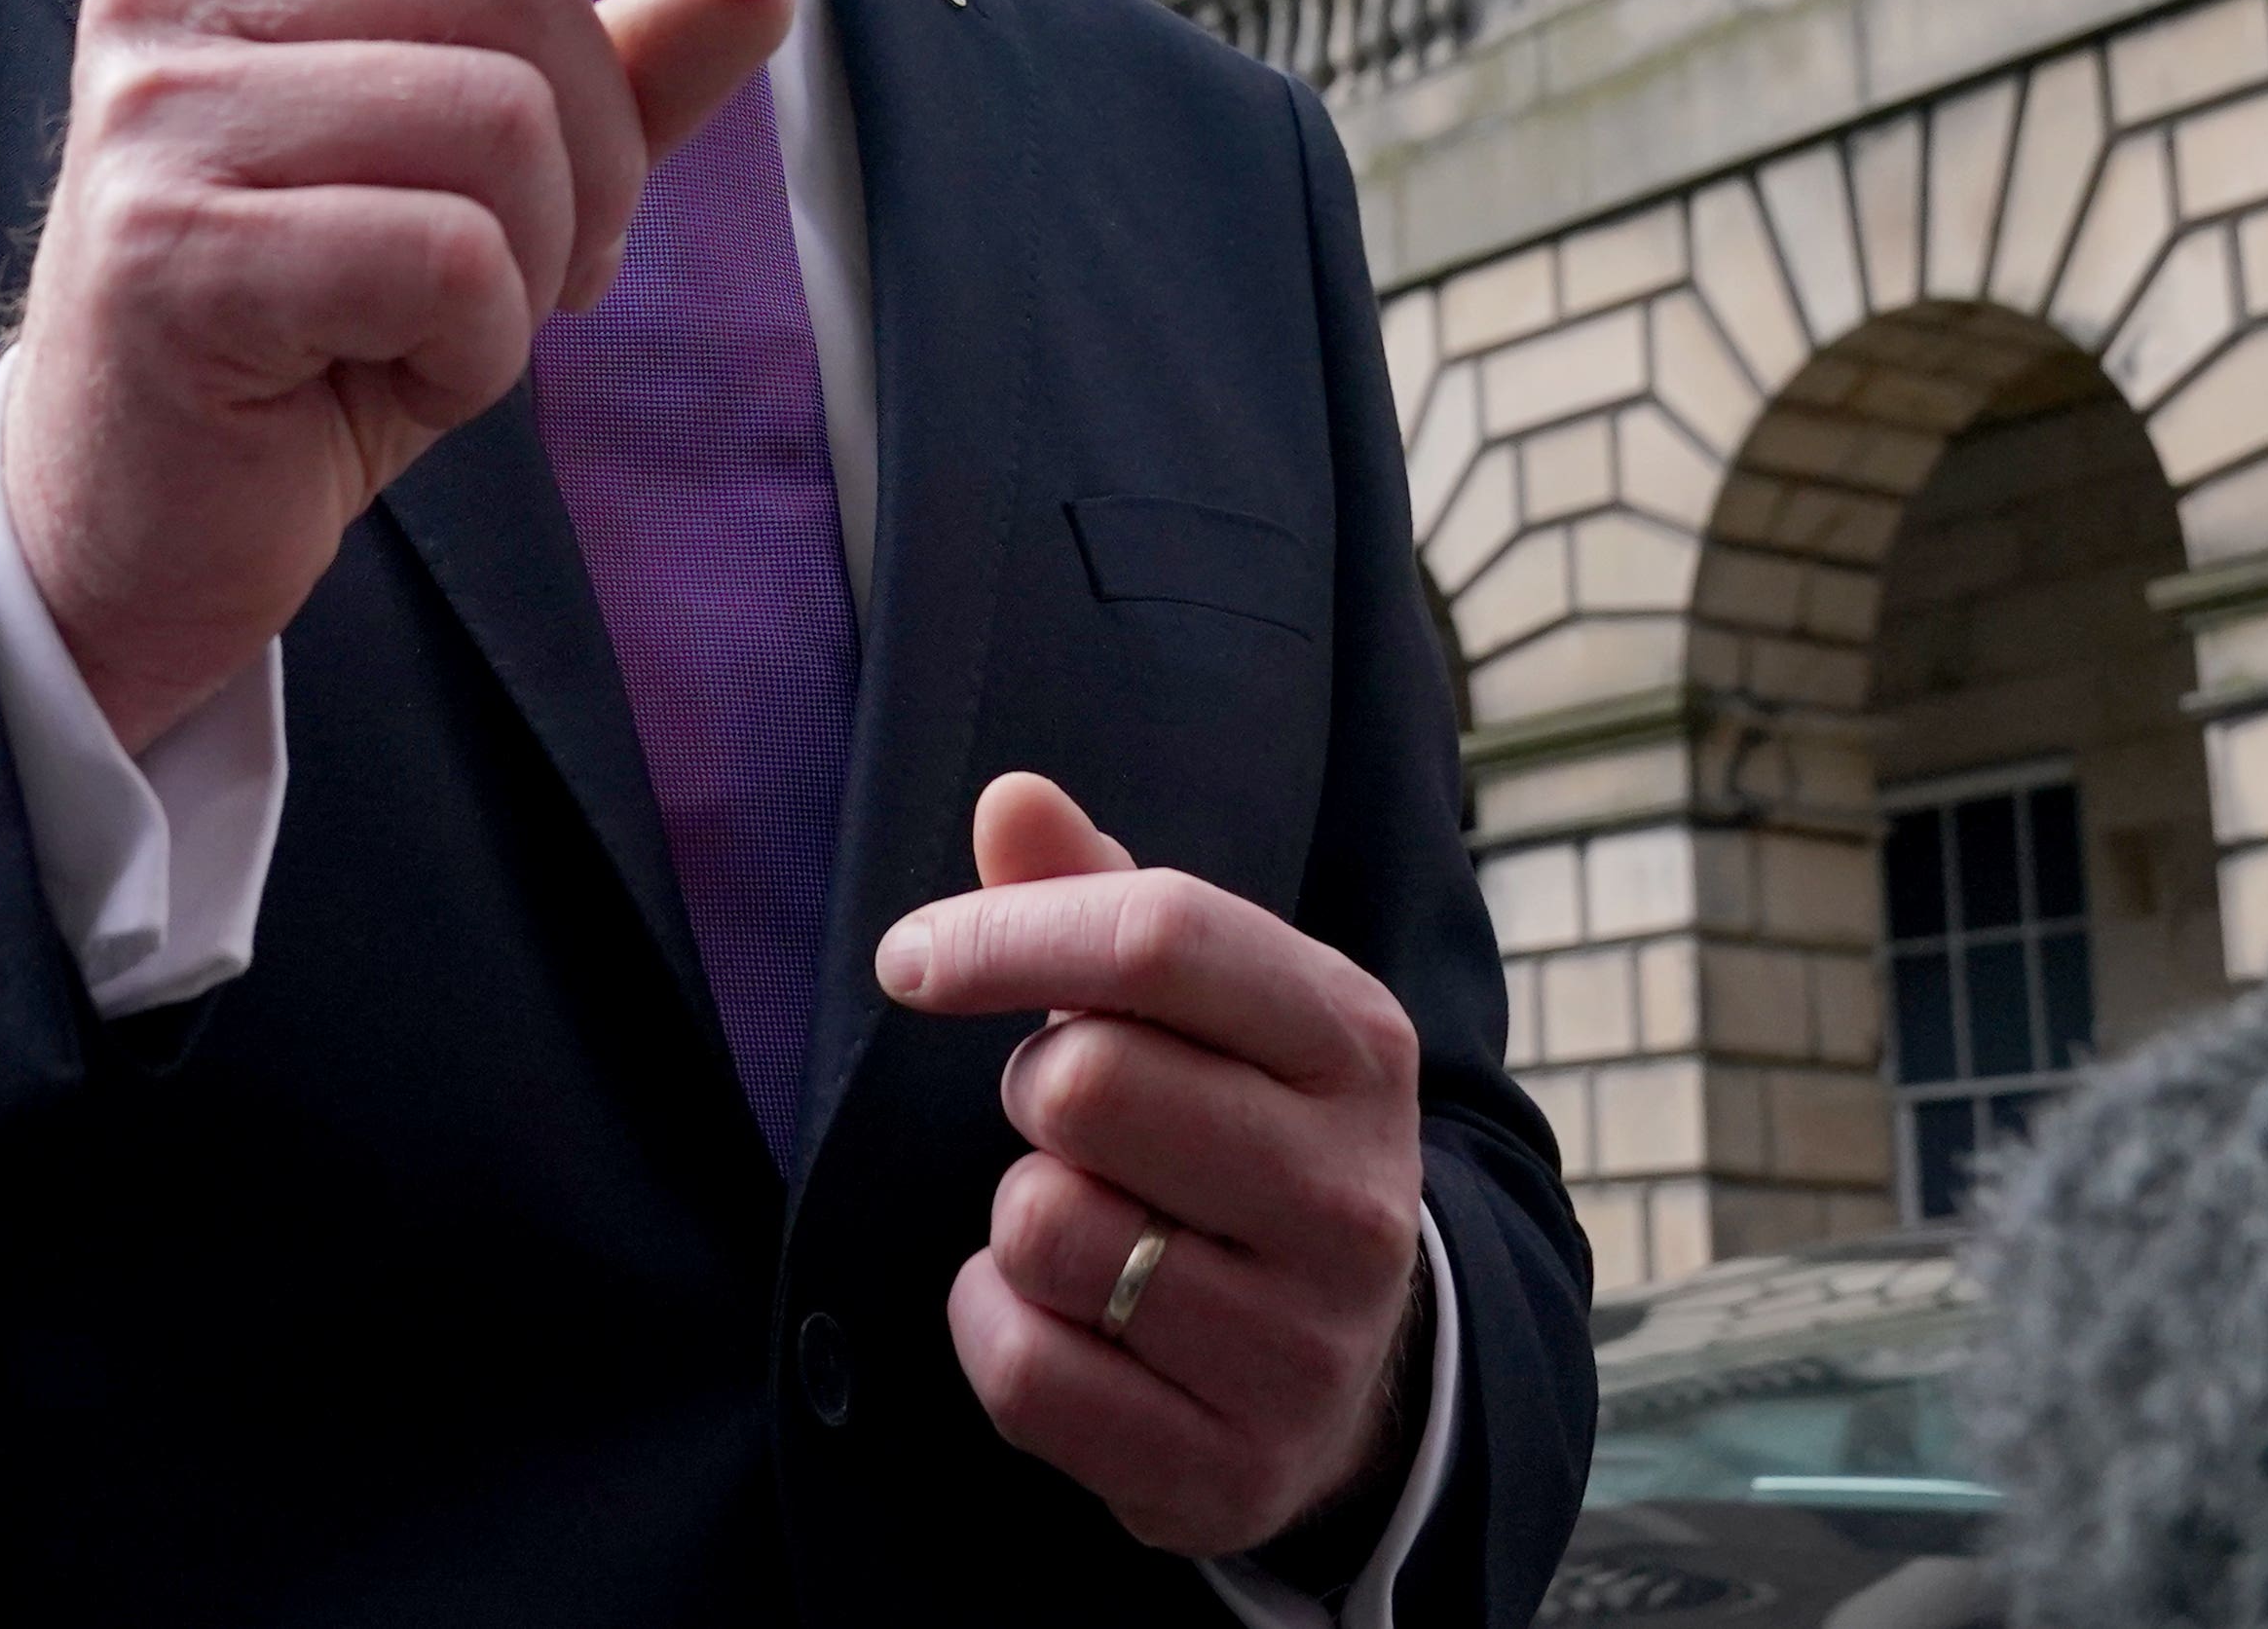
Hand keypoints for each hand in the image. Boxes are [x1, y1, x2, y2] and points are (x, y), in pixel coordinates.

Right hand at [0, 0, 788, 748]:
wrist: (134, 525)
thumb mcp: (493, 182)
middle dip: (604, 152)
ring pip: (501, 118)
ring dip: (537, 263)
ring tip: (452, 329)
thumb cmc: (319, 334)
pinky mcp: (167, 247)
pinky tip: (397, 380)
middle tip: (553, 269)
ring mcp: (158, 108)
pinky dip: (478, 349)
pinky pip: (447, 259)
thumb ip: (621, 70)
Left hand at [877, 773, 1428, 1563]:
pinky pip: (1025, 1372)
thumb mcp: (1209, 1012)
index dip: (1005, 932)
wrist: (1349, 1377)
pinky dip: (995, 1328)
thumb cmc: (1239, 1143)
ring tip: (1091, 1222)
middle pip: (1086, 1081)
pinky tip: (1056, 1317)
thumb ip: (1102, 897)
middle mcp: (1352, 1192)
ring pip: (1044, 1229)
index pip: (1162, 934)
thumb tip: (1014, 799)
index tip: (914, 959)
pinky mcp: (1232, 1467)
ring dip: (1020, 1219)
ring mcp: (1303, 1343)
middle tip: (1065, 1120)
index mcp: (1352, 1042)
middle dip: (1029, 1090)